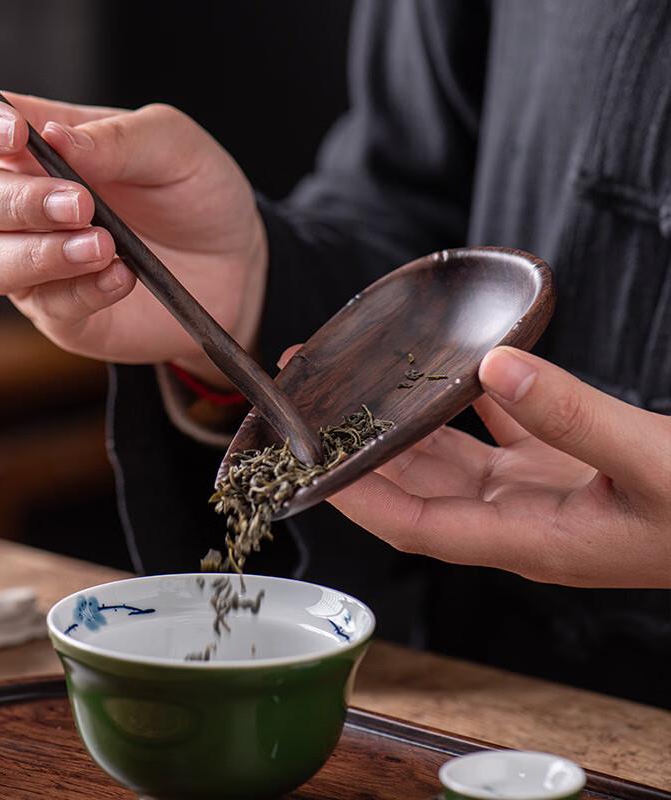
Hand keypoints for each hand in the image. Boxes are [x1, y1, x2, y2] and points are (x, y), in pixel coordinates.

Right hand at [0, 92, 266, 386]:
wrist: (236, 264)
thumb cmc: (196, 194)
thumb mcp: (174, 148)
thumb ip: (116, 138)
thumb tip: (54, 137)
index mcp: (43, 148)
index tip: (13, 133)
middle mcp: (29, 206)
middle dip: (20, 201)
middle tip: (82, 203)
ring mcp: (41, 264)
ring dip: (41, 253)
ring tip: (103, 246)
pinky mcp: (66, 314)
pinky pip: (50, 306)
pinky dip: (84, 290)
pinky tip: (124, 276)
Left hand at [325, 346, 670, 587]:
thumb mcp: (650, 462)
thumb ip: (571, 416)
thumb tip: (493, 366)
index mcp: (529, 540)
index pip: (416, 526)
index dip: (359, 497)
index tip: (310, 463)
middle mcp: (518, 522)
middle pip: (415, 490)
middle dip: (358, 452)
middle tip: (309, 406)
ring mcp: (535, 492)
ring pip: (447, 461)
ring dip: (399, 427)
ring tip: (351, 387)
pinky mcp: (557, 464)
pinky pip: (494, 433)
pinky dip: (466, 405)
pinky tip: (446, 373)